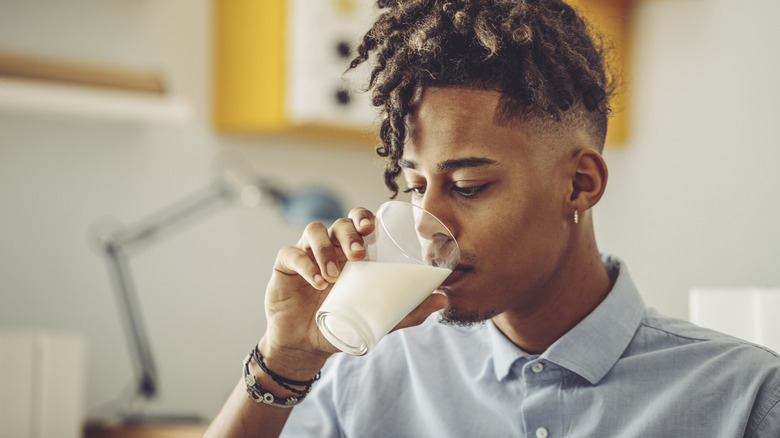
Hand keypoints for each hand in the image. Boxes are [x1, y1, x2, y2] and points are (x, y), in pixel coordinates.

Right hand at [258, 206, 447, 378]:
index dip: (364, 217)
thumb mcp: (376, 318)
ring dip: (325, 249)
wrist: (306, 345)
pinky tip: (316, 282)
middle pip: (339, 222)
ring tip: (334, 276)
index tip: (371, 227)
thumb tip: (443, 300)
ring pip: (314, 231)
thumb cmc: (343, 325)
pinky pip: (292, 253)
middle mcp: (331, 248)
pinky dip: (305, 263)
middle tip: (358, 254)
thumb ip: (407, 311)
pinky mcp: (285, 265)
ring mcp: (307, 253)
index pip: (359, 222)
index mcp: (352, 252)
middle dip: (349, 232)